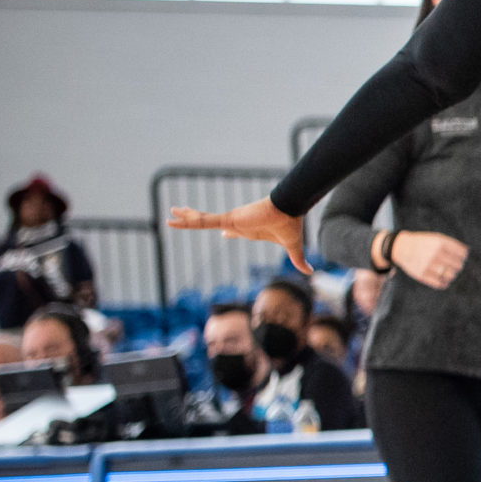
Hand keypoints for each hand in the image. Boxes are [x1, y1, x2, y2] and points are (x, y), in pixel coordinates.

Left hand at [166, 197, 308, 274]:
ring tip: (169, 217)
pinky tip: (174, 219)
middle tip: (183, 218)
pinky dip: (188, 221)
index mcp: (250, 229)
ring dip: (185, 219)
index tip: (223, 233)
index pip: (232, 229)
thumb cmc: (290, 224)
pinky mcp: (229, 219)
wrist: (290, 210)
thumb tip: (311, 271)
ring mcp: (231, 220)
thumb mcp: (292, 247)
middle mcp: (237, 223)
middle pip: (212, 222)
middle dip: (196, 220)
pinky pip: (204, 221)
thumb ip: (298, 259)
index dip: (226, 231)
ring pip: (203, 221)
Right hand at [389, 230, 470, 290]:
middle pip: (458, 265)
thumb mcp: (437, 238)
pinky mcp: (422, 275)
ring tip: (448, 272)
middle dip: (457, 266)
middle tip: (453, 265)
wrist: (402, 248)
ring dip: (452, 275)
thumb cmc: (424, 243)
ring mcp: (428, 265)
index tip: (460, 256)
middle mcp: (434, 253)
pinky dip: (444, 283)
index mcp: (440, 242)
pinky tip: (443, 279)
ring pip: (450, 275)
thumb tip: (467, 254)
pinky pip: (440, 284)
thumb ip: (452, 246)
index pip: (462, 253)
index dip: (463, 256)